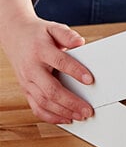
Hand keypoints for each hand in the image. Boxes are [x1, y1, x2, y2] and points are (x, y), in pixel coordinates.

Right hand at [0, 0, 93, 124]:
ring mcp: (27, 82)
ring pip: (44, 102)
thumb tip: (80, 42)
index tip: (90, 80)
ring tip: (81, 116)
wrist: (14, 35)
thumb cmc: (38, 34)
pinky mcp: (26, 90)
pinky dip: (51, 116)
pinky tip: (66, 119)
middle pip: (51, 89)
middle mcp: (32, 69)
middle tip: (88, 109)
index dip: (75, 71)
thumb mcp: (53, 28)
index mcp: (40, 51)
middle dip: (71, 102)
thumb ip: (67, 34)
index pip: (60, 62)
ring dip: (63, 112)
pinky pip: (36, 107)